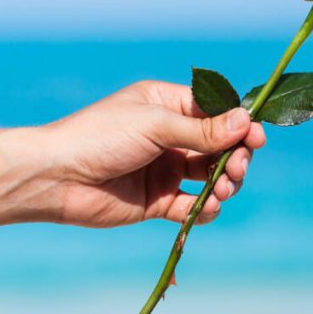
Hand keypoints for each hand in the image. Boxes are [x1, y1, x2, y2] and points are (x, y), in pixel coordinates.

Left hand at [41, 80, 265, 227]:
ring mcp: (165, 169)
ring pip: (211, 176)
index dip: (239, 126)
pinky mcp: (158, 201)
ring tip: (221, 189)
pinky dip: (205, 208)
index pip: (216, 112)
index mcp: (167, 105)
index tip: (256, 138)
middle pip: (220, 147)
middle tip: (238, 168)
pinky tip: (206, 207)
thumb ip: (203, 129)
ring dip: (224, 183)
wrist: (55, 179)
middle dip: (235, 157)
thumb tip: (246, 121)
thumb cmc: (99, 138)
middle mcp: (169, 136)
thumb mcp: (155, 125)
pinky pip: (193, 206)